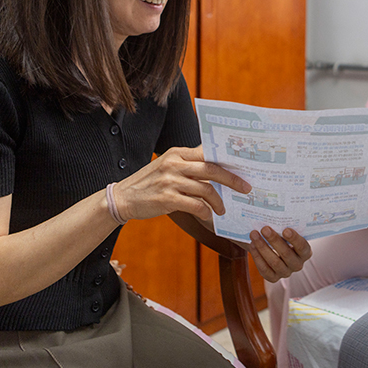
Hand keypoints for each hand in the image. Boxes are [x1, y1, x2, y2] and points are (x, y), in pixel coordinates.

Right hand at [113, 146, 249, 221]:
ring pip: (206, 189)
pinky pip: (195, 205)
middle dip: (232, 179)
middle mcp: (174, 164)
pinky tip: (208, 215)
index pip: (208, 152)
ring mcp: (170, 181)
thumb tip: (217, 168)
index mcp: (177, 153)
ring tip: (222, 209)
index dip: (227, 159)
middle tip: (245, 188)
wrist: (122, 197)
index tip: (242, 166)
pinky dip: (205, 211)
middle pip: (212, 169)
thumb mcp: (168, 165)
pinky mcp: (167, 198)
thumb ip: (189, 164)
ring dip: (218, 201)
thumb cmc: (150, 183)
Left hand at [249, 227, 311, 281]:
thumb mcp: (286, 230)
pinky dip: (257, 257)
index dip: (295, 239)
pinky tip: (252, 245)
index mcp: (305, 252)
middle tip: (265, 228)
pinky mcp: (273, 278)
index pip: (302, 247)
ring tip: (254, 234)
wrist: (272, 247)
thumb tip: (274, 211)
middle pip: (287, 254)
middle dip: (274, 240)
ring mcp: (286, 273)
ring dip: (263, 247)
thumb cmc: (281, 235)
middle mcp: (298, 264)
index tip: (285, 229)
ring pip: (274, 262)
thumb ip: (284, 225)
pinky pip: (265, 270)